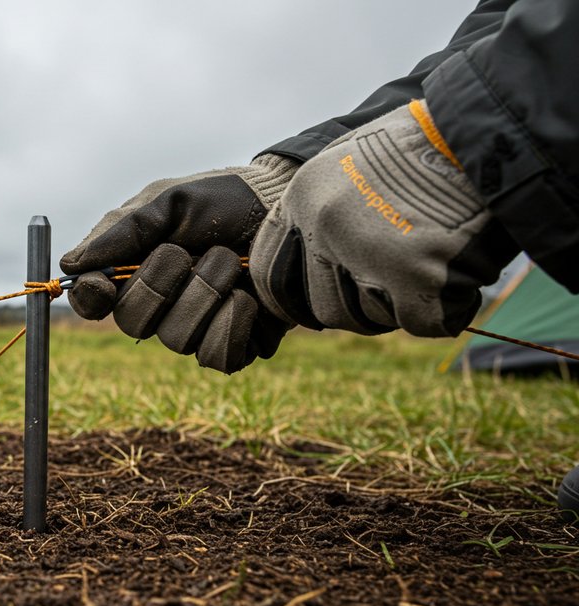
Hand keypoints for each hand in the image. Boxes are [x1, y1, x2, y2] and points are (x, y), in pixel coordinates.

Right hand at [61, 154, 298, 373]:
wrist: (287, 207)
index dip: (90, 298)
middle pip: (131, 323)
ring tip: (227, 260)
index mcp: (133, 270)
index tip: (102, 283)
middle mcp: (159, 306)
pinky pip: (218, 358)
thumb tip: (70, 264)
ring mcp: (196, 329)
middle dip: (157, 286)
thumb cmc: (225, 200)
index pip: (93, 301)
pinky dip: (233, 324)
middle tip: (181, 253)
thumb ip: (123, 232)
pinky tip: (249, 296)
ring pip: (177, 340)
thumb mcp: (169, 202)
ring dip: (204, 294)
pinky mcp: (236, 346)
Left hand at [250, 100, 518, 336]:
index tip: (312, 300)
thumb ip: (318, 209)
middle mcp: (324, 229)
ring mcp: (368, 256)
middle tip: (390, 285)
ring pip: (365, 319)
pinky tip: (459, 273)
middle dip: (351, 306)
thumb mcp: (348, 160)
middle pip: (319, 307)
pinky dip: (443, 309)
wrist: (488, 131)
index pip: (268, 274)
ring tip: (429, 264)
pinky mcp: (416, 281)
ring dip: (396, 306)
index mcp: (301, 199)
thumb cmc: (425, 143)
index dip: (292, 294)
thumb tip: (301, 258)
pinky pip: (420, 322)